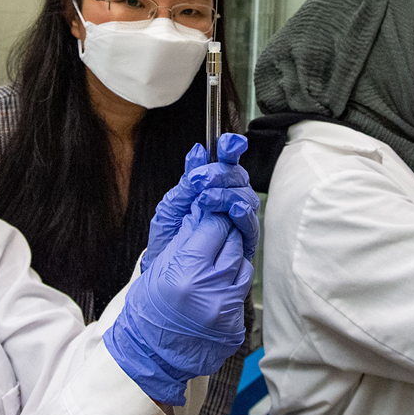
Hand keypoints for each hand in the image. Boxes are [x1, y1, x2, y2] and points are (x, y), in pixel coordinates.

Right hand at [105, 199, 251, 404]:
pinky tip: (215, 289)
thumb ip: (183, 241)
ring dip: (232, 260)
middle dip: (226, 235)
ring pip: (244, 267)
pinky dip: (231, 286)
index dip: (214, 218)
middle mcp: (210, 291)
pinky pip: (241, 294)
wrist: (151, 357)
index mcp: (186, 272)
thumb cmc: (147, 310)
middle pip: (234, 245)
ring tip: (214, 263)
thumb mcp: (158, 269)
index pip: (215, 228)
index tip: (212, 214)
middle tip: (216, 234)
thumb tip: (201, 212)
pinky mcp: (235, 326)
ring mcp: (225, 311)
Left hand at [143, 132, 259, 272]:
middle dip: (220, 173)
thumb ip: (187, 181)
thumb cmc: (169, 238)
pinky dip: (242, 214)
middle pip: (238, 178)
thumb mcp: (172, 205)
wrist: (164, 270)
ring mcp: (237, 221)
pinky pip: (249, 225)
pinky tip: (233, 210)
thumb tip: (197, 152)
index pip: (226, 163)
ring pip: (246, 197)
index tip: (227, 143)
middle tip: (199, 180)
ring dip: (227, 194)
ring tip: (206, 198)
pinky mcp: (242, 243)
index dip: (230, 149)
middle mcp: (228, 201)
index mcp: (212, 188)